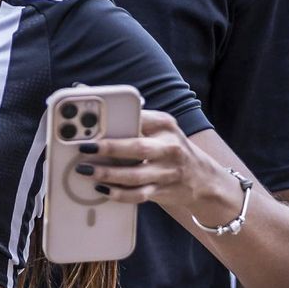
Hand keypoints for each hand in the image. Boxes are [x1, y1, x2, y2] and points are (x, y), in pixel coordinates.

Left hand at [74, 110, 233, 212]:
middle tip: (85, 148)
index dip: (117, 119)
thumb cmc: (169, 147)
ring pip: (136, 175)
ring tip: (87, 171)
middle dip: (110, 148)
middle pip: (138, 148)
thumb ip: (131, 117)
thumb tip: (85, 93)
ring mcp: (168, 171)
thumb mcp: (159, 127)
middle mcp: (170, 147)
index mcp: (165, 124)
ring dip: (109, 174)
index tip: (94, 121)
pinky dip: (119, 194)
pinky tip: (102, 189)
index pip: (140, 117)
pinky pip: (139, 194)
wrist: (203, 178)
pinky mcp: (164, 191)